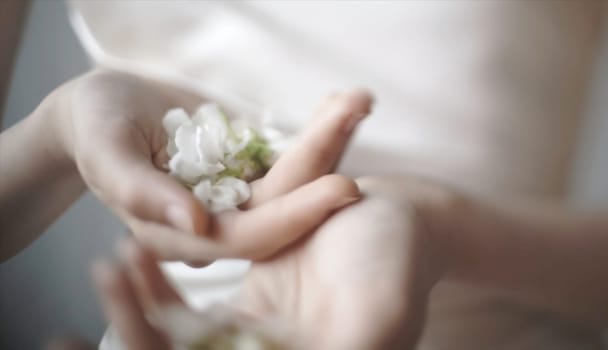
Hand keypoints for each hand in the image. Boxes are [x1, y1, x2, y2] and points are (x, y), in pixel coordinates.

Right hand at [51, 70, 371, 262]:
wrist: (107, 107)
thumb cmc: (96, 125)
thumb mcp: (107, 151)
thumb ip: (141, 191)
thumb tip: (192, 224)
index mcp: (176, 236)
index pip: (244, 238)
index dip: (294, 217)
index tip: (342, 188)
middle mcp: (212, 225)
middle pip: (281, 209)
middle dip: (324, 166)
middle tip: (360, 115)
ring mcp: (233, 199)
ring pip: (291, 184)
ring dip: (327, 144)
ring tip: (357, 101)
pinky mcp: (246, 174)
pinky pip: (287, 159)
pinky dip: (314, 134)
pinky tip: (339, 105)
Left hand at [93, 177, 458, 349]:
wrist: (398, 218)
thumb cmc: (397, 260)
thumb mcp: (378, 313)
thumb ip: (348, 348)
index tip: (131, 327)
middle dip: (140, 330)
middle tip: (106, 280)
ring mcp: (259, 337)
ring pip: (182, 341)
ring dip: (141, 306)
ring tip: (110, 265)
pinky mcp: (251, 307)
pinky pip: (193, 309)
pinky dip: (162, 286)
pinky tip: (135, 253)